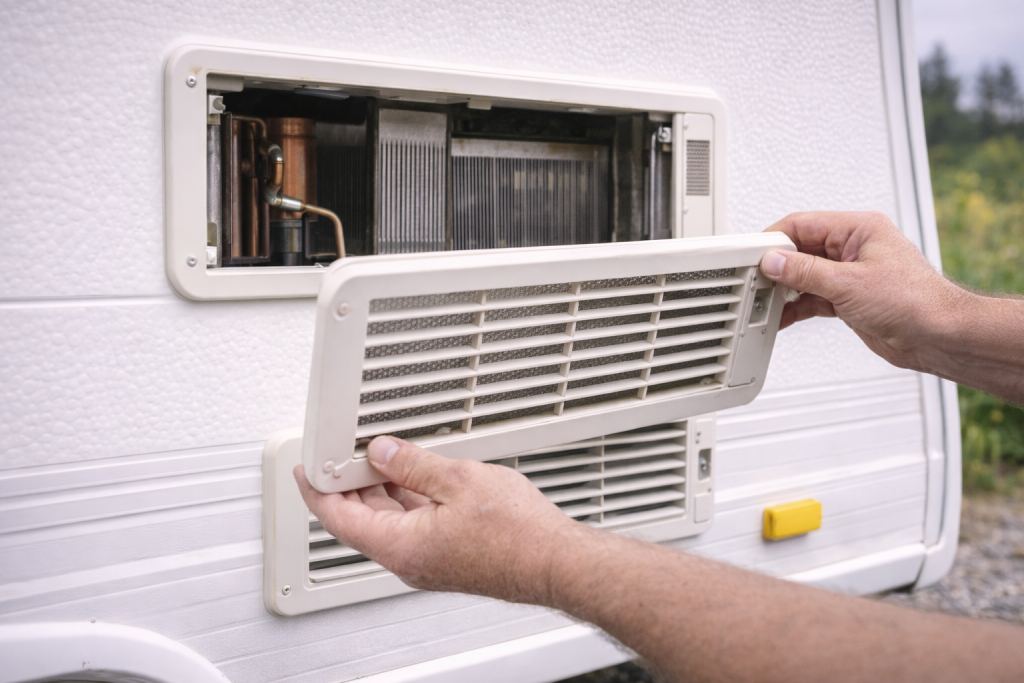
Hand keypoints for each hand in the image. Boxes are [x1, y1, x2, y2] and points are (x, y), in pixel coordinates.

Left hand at [294, 436, 577, 602]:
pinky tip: (415, 477)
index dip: (316, 490)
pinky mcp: (447, 557)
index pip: (337, 518)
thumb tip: (383, 452)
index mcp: (400, 545)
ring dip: (377, 492)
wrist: (555, 561)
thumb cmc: (518, 533)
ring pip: (387, 523)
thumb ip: (413, 464)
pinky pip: (411, 527)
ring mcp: (428, 561)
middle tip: (341, 455)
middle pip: (359, 521)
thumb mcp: (459, 480)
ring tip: (377, 458)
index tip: (306, 469)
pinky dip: (404, 500)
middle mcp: (408, 560)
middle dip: (346, 486)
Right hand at [759, 211, 968, 373]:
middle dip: (777, 266)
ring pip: (804, 275)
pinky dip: (795, 307)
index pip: (802, 224)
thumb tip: (773, 261)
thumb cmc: (916, 302)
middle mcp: (854, 248)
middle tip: (755, 280)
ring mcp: (850, 273)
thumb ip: (805, 272)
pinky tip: (781, 316)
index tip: (752, 256)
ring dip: (785, 289)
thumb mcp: (849, 284)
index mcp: (859, 229)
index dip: (774, 240)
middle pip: (800, 249)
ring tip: (764, 301)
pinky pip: (812, 296)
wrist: (940, 336)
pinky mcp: (849, 297)